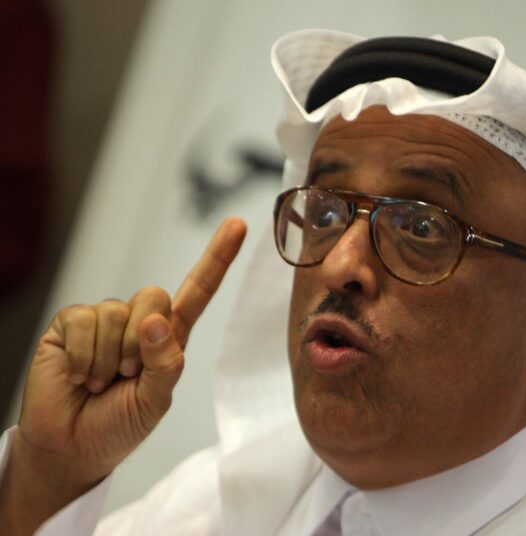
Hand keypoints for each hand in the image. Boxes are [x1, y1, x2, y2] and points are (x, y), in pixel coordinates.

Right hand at [0, 217, 245, 533]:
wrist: (72, 447)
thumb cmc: (120, 424)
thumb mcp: (155, 400)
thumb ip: (164, 363)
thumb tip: (155, 319)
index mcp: (169, 336)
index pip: (198, 291)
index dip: (217, 257)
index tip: (238, 224)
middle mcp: (139, 321)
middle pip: (154, 296)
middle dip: (141, 344)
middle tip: (126, 377)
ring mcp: (104, 320)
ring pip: (118, 313)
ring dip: (110, 358)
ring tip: (100, 382)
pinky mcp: (71, 324)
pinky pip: (84, 320)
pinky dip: (85, 356)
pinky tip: (79, 377)